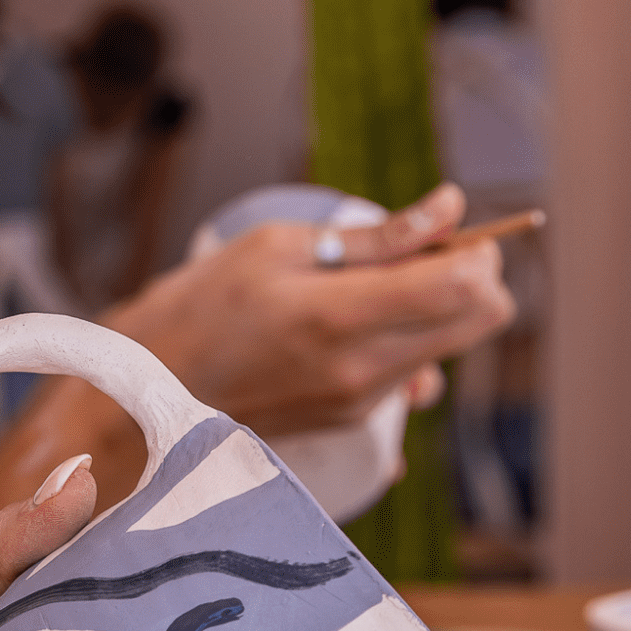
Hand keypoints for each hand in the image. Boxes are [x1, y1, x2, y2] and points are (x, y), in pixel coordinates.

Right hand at [107, 183, 513, 435]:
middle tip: (418, 253)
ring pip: (451, 348)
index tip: (445, 231)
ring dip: (435, 310)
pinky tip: (350, 326)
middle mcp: (362, 369)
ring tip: (367, 289)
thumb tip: (449, 208)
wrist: (147, 392)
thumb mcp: (276, 248)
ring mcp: (360, 402)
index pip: (469, 288)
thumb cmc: (198, 306)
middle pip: (482, 321)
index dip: (478, 250)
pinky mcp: (352, 422)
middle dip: (471, 278)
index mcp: (341, 316)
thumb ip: (374, 237)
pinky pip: (412, 375)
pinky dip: (405, 341)